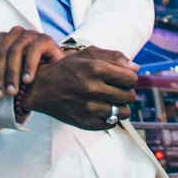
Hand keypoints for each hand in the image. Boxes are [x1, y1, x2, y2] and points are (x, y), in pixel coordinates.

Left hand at [0, 28, 63, 99]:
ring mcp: (30, 34)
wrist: (56, 73)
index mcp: (4, 38)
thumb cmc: (29, 72)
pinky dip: (29, 67)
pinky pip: (34, 50)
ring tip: (12, 91)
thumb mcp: (8, 70)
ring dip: (12, 74)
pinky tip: (27, 81)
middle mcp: (15, 33)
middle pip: (0, 52)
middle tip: (0, 95)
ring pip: (15, 51)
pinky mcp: (45, 39)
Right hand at [19, 46, 138, 130]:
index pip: (130, 78)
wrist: (41, 88)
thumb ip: (113, 57)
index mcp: (95, 68)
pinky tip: (101, 108)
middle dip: (126, 91)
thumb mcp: (87, 54)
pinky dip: (110, 117)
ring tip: (111, 100)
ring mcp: (89, 108)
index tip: (123, 78)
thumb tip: (135, 68)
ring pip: (124, 112)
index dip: (130, 78)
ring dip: (121, 106)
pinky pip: (112, 123)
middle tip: (115, 89)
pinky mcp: (86, 123)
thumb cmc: (67, 68)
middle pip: (129, 96)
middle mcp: (92, 88)